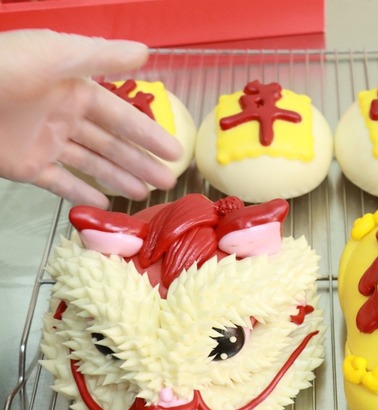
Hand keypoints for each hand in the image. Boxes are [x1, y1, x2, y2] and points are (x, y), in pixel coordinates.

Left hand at [0, 29, 182, 207]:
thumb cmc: (3, 70)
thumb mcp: (55, 54)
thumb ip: (100, 55)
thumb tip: (146, 52)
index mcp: (74, 88)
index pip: (121, 115)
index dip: (149, 133)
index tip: (175, 151)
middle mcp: (64, 116)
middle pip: (111, 143)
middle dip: (140, 161)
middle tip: (167, 181)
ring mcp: (46, 142)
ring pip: (92, 164)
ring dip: (118, 178)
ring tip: (144, 195)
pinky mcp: (26, 165)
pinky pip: (60, 181)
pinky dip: (81, 192)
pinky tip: (103, 203)